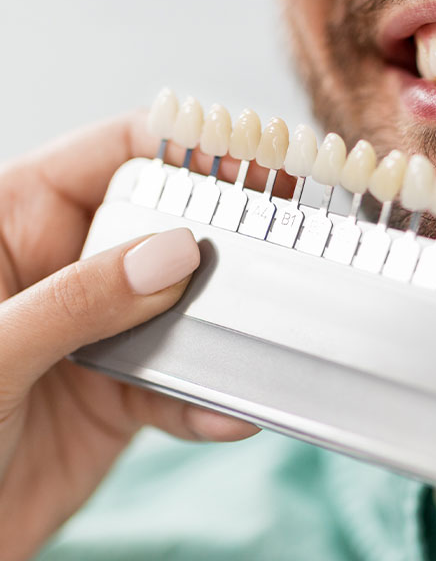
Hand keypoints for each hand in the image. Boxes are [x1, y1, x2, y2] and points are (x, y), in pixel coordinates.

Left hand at [0, 112, 258, 560]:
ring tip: (264, 339)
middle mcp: (62, 269)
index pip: (111, 154)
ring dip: (224, 330)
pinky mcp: (116, 396)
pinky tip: (228, 413)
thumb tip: (175, 253)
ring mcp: (94, 332)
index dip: (184, 147)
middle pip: (162, 228)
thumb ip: (79, 299)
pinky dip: (206, 400)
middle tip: (284, 244)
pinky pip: (176, 385)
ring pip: (181, 308)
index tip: (255, 158)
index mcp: (14, 224)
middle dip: (222, 238)